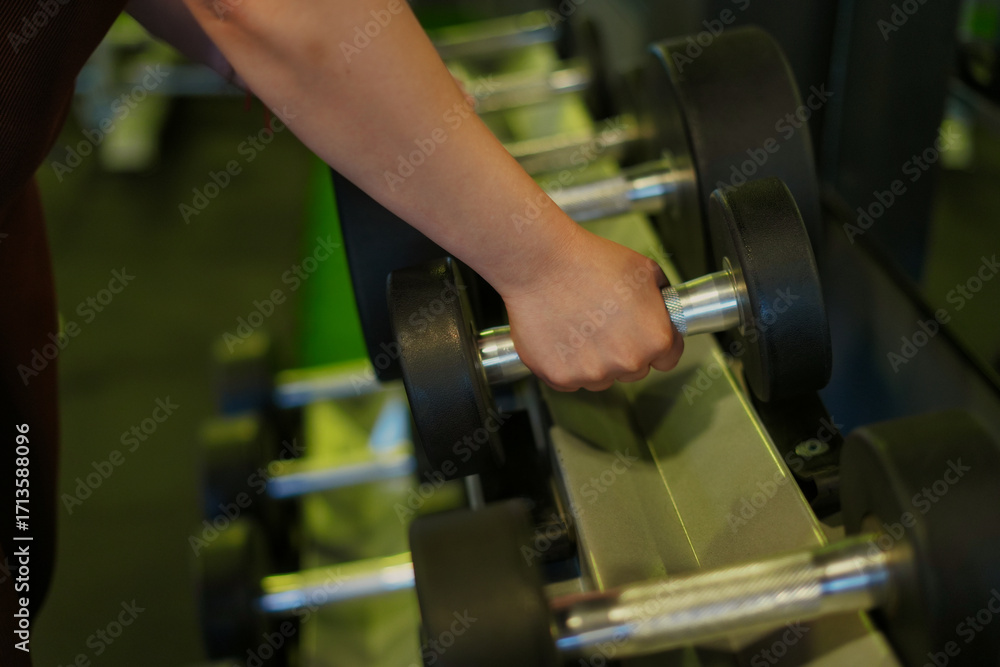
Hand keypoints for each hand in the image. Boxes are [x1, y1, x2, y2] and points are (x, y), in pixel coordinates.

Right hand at [501, 226, 682, 391]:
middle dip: (623, 351)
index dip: (654, 343)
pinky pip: (570, 379)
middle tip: (604, 323)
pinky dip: (565, 363)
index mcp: (655, 339)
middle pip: (633, 370)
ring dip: (594, 361)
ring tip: (579, 326)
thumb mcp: (645, 270)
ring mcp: (592, 373)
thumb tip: (664, 312)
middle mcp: (627, 361)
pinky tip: (561, 335)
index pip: (667, 359)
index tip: (640, 334)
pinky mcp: (560, 377)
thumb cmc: (590, 261)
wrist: (541, 262)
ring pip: (601, 378)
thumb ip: (662, 301)